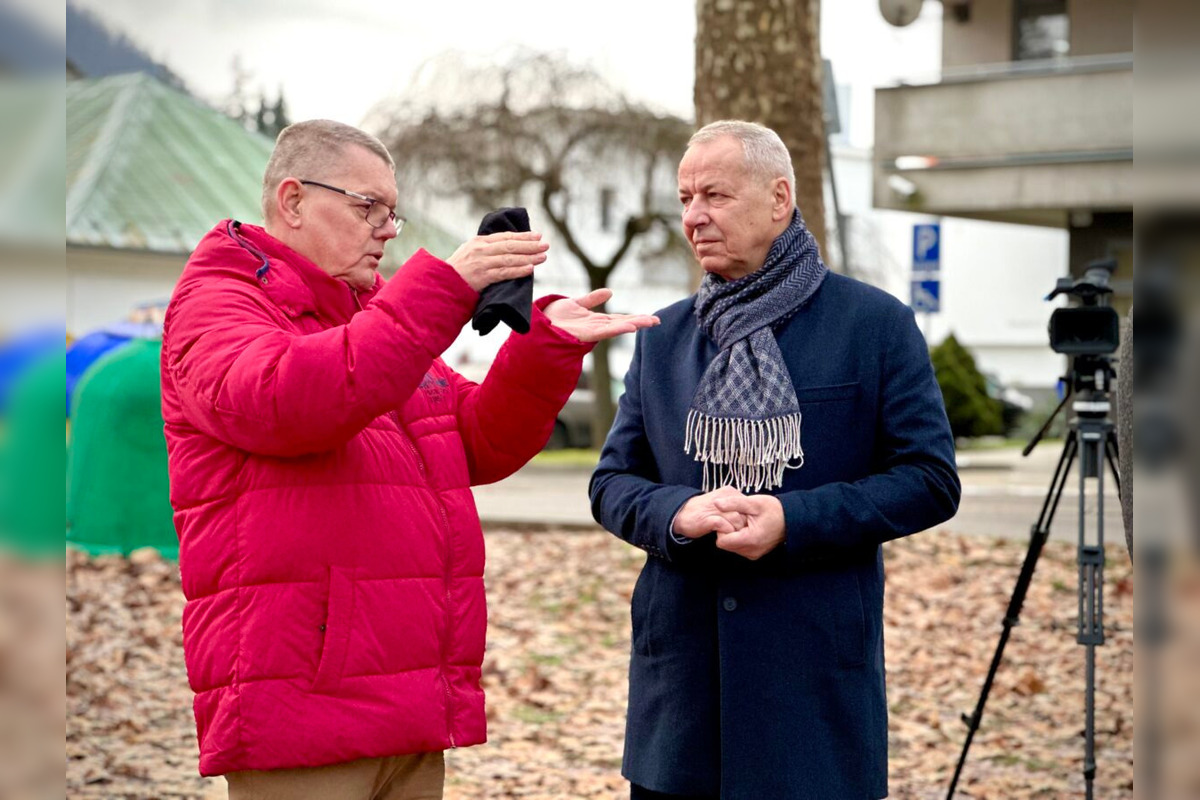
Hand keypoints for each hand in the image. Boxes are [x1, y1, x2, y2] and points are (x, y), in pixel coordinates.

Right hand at [447, 231, 547, 291]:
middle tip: (545, 245)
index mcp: (479, 241)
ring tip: (543, 257)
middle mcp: (481, 249)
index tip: (537, 236)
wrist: (442, 283)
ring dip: (528, 257)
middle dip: (530, 245)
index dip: (523, 236)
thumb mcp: (469, 253)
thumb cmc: (457, 271)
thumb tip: (506, 248)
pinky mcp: (482, 277)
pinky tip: (530, 269)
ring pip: (509, 258)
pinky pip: (504, 273)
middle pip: (510, 245)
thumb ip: (485, 249)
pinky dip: (518, 271)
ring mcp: (482, 263)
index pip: (505, 236)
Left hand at [543, 289, 659, 342]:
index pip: (619, 319)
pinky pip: (605, 331)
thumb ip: (592, 299)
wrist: (538, 324)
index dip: (634, 317)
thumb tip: (610, 292)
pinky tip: (631, 326)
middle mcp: (596, 327)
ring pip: (617, 327)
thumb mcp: (575, 303)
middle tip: (657, 321)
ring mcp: (592, 331)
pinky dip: (618, 329)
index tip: (650, 317)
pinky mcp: (585, 334)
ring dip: (634, 324)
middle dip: (640, 322)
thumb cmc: (553, 316)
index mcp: (595, 321)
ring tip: (650, 322)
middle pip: (622, 323)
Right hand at [672, 486, 747, 539]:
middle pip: (744, 514)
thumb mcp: (721, 504)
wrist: (682, 514)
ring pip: (737, 521)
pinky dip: (726, 533)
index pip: (748, 506)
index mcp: (729, 492)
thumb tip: (750, 517)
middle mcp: (724, 498)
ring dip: (735, 531)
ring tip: (731, 535)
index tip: (744, 526)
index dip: (747, 518)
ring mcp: (717, 507)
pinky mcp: (709, 518)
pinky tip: (722, 535)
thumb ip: (734, 507)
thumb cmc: (703, 511)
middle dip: (743, 526)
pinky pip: (725, 527)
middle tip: (738, 533)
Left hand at [712, 494, 785, 559]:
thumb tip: (715, 503)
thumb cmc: (774, 509)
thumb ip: (733, 503)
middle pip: (726, 545)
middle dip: (728, 531)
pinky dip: (739, 539)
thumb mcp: (753, 502)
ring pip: (731, 547)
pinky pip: (739, 548)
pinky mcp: (755, 554)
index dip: (722, 528)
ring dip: (733, 535)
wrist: (792, 519)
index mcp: (750, 540)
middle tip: (739, 519)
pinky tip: (747, 528)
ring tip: (744, 523)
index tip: (730, 518)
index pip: (722, 541)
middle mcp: (751, 551)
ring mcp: (754, 554)